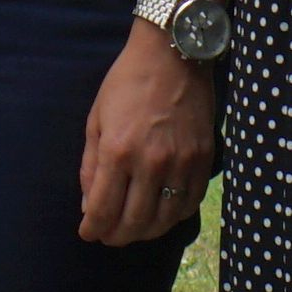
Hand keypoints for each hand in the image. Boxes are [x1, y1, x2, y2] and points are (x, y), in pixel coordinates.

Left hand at [80, 32, 220, 242]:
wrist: (173, 55)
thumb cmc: (127, 83)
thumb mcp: (96, 120)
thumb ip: (91, 165)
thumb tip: (89, 204)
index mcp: (118, 151)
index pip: (103, 210)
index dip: (93, 228)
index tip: (88, 233)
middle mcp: (151, 163)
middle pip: (134, 222)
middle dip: (116, 236)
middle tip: (108, 236)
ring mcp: (182, 163)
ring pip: (165, 219)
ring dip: (146, 232)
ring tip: (133, 229)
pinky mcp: (204, 160)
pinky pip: (190, 202)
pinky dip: (174, 216)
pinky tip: (161, 213)